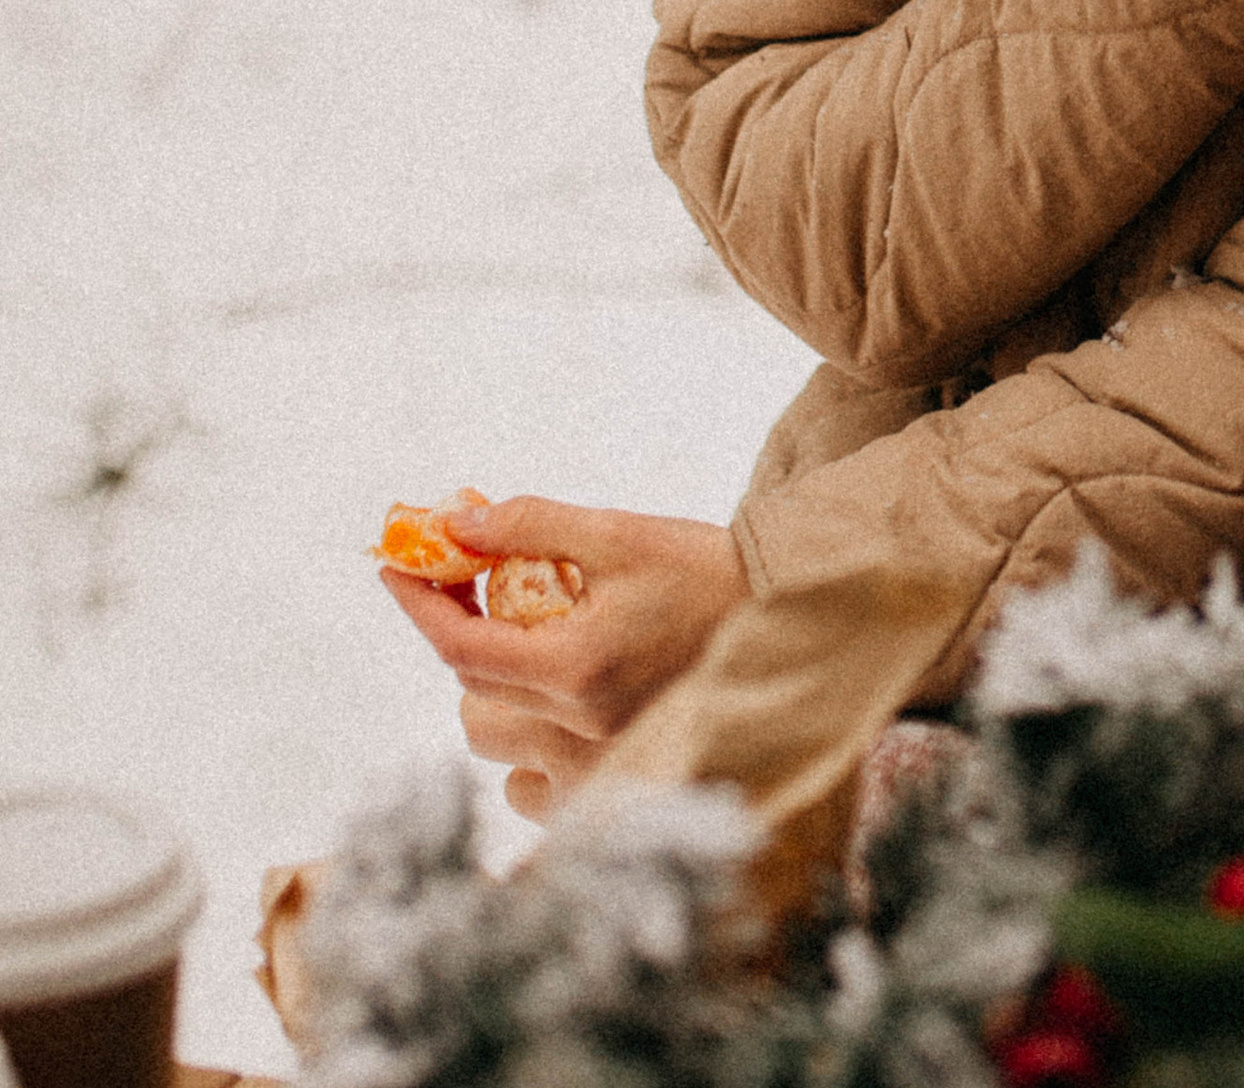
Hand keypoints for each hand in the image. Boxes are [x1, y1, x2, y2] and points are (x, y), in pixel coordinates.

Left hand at [380, 497, 749, 821]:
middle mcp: (579, 725)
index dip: (420, 603)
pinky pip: (528, 782)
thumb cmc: (707, 570)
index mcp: (576, 664)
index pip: (461, 644)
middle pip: (471, 690)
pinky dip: (526, 744)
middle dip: (462, 632)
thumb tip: (457, 522)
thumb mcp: (622, 533)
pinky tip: (557, 701)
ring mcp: (595, 761)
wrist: (784, 621)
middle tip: (479, 583)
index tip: (397, 565)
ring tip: (531, 640)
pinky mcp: (612, 781)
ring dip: (494, 687)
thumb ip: (534, 526)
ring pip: (494, 739)